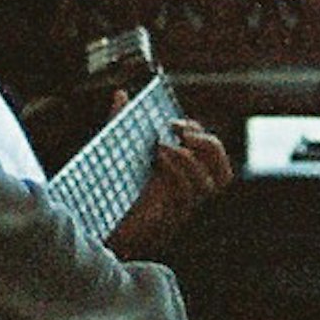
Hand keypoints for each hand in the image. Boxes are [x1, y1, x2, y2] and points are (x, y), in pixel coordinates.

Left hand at [107, 115, 231, 259]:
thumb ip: (119, 123)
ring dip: (191, 158)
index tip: (175, 123)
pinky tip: (159, 158)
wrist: (95, 226)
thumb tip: (120, 93)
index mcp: (182, 178)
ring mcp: (182, 209)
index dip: (201, 134)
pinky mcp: (169, 220)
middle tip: (181, 132)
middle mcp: (188, 195)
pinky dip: (177, 171)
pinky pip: (186, 195)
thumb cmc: (108, 190)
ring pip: (213, 185)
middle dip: (209, 145)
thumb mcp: (114, 151)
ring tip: (164, 146)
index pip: (212, 155)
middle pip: (224, 172)